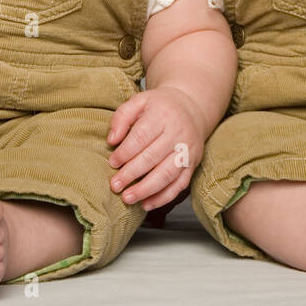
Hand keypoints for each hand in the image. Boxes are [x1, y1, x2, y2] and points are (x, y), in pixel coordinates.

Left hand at [106, 86, 205, 211]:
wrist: (192, 108)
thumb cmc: (160, 107)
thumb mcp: (139, 101)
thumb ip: (122, 117)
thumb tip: (111, 140)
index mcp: (163, 116)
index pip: (141, 137)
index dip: (125, 152)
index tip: (112, 162)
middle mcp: (178, 134)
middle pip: (153, 158)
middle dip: (131, 174)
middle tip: (115, 185)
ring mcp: (187, 151)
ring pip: (167, 174)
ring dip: (146, 190)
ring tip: (128, 198)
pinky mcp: (193, 165)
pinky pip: (180, 185)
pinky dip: (163, 197)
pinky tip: (147, 204)